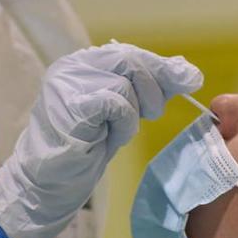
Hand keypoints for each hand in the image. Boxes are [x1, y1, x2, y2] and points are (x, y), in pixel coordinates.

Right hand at [0, 42, 202, 237]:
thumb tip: (186, 70)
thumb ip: (145, 89)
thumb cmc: (83, 149)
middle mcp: (71, 67)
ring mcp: (68, 84)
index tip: (190, 78)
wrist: (46, 184)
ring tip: (117, 132)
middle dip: (154, 87)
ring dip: (134, 113)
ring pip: (126, 83)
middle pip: (130, 61)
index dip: (160, 66)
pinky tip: (110, 136)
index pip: (128, 53)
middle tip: (153, 113)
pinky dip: (124, 122)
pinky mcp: (71, 106)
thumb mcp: (120, 113)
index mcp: (80, 64)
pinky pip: (117, 103)